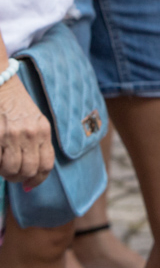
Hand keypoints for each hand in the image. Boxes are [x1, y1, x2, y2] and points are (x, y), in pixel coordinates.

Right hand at [0, 74, 53, 188]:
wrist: (1, 83)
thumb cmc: (15, 104)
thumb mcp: (33, 121)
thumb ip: (35, 142)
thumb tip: (29, 175)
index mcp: (43, 131)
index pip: (46, 165)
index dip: (37, 180)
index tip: (28, 185)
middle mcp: (31, 133)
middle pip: (28, 170)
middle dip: (18, 177)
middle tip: (10, 174)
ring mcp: (12, 134)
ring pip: (11, 169)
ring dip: (4, 172)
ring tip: (1, 164)